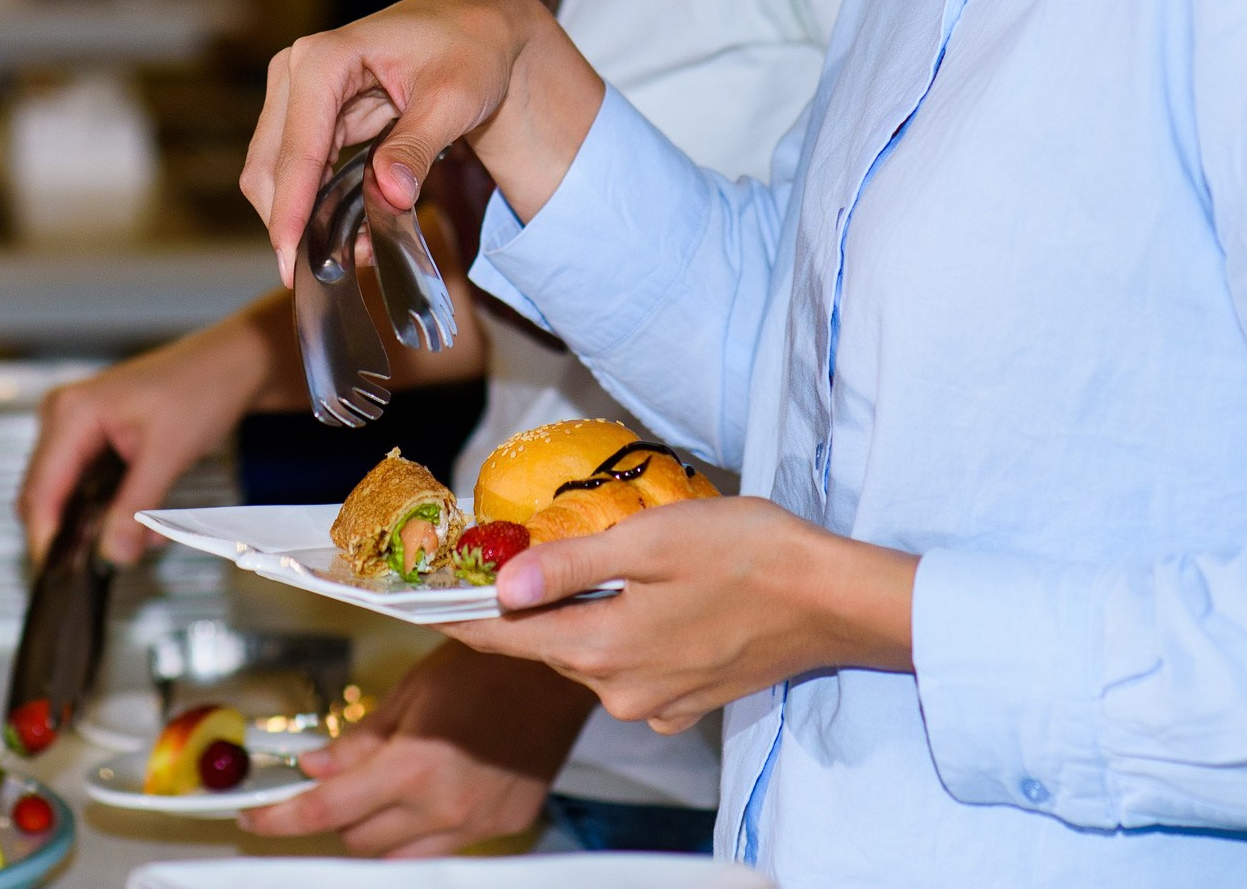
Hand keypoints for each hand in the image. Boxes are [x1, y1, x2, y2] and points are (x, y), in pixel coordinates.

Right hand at [16, 297, 286, 565]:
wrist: (229, 364)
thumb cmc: (201, 386)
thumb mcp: (168, 454)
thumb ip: (136, 507)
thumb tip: (112, 553)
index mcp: (72, 413)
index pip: (41, 490)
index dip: (45, 537)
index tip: (59, 572)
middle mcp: (65, 417)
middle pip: (45, 495)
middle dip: (75, 533)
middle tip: (111, 559)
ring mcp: (76, 427)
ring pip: (67, 494)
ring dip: (98, 522)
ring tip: (141, 535)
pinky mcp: (93, 439)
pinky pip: (86, 485)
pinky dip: (110, 508)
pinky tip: (143, 517)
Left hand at [240, 644, 595, 856]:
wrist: (561, 670)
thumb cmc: (493, 664)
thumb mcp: (413, 689)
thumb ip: (361, 738)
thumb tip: (316, 766)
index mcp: (416, 764)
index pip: (327, 810)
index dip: (281, 819)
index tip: (255, 820)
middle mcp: (445, 805)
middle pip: (358, 840)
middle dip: (334, 814)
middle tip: (329, 784)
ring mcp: (477, 822)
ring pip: (398, 854)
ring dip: (375, 829)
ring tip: (377, 790)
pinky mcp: (504, 825)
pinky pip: (442, 848)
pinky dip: (420, 830)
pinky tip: (425, 795)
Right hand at [243, 0, 604, 285]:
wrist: (477, 28)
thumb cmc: (470, 51)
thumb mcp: (454, 99)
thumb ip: (418, 146)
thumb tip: (389, 194)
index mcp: (324, 59)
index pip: (296, 149)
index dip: (291, 209)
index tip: (290, 261)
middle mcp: (297, 71)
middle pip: (269, 166)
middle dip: (291, 222)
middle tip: (326, 272)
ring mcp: (298, 92)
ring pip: (276, 173)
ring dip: (304, 217)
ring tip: (350, 254)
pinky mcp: (310, 114)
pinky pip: (300, 170)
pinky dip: (317, 204)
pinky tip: (353, 231)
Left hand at [446, 498, 918, 731]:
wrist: (833, 599)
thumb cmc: (748, 555)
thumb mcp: (648, 541)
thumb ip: (568, 565)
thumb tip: (502, 585)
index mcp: (602, 649)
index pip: (505, 636)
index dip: (456, 615)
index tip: (413, 604)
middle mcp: (621, 691)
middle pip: (548, 645)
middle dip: (530, 605)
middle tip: (518, 556)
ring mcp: (656, 703)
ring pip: (591, 656)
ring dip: (585, 617)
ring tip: (608, 569)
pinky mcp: (688, 702)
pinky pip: (632, 670)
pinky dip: (628, 637)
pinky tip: (656, 602)